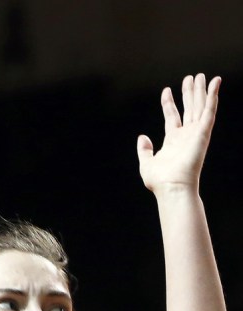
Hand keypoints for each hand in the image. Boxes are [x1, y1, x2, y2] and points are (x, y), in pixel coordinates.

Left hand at [137, 73, 219, 193]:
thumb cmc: (160, 181)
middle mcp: (186, 135)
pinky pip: (210, 110)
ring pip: (200, 106)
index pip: (172, 117)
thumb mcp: (146, 163)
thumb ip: (144, 150)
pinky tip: (215, 82)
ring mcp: (196, 133)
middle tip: (190, 77)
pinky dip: (213, 95)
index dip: (169, 103)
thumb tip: (142, 137)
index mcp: (173, 141)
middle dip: (189, 93)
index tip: (166, 90)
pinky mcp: (204, 132)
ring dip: (201, 90)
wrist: (172, 188)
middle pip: (188, 108)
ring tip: (201, 75)